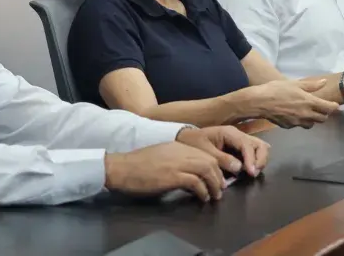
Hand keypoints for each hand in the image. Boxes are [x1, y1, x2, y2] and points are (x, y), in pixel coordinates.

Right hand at [104, 142, 225, 202]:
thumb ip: (177, 160)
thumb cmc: (139, 164)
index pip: (205, 153)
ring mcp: (177, 163)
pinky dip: (202, 191)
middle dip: (219, 176)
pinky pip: (195, 182)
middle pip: (210, 160)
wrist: (122, 167)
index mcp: (178, 146)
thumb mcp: (162, 156)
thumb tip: (191, 173)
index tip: (219, 178)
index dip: (216, 166)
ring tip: (215, 196)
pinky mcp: (172, 176)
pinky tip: (202, 198)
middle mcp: (181, 151)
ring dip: (214, 184)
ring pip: (207, 169)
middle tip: (221, 189)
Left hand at [176, 127, 269, 178]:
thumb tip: (239, 167)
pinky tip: (248, 171)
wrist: (185, 139)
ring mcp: (239, 141)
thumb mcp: (205, 151)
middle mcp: (238, 135)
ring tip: (252, 173)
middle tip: (253, 173)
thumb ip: (222, 159)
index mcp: (229, 133)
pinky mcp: (238, 148)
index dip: (251, 159)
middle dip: (260, 159)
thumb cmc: (194, 143)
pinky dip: (255, 161)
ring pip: (259, 148)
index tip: (251, 173)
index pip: (247, 144)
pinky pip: (253, 153)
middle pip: (259, 144)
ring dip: (259, 160)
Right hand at [254, 79, 339, 128]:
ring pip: (311, 124)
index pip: (328, 108)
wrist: (260, 102)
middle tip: (321, 108)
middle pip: (322, 119)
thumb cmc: (277, 89)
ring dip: (312, 119)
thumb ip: (311, 85)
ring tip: (307, 112)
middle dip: (324, 114)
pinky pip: (298, 125)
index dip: (333, 107)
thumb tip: (323, 82)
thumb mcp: (295, 84)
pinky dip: (299, 121)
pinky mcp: (289, 126)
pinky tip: (293, 115)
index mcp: (309, 102)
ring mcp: (297, 122)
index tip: (334, 105)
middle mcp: (306, 114)